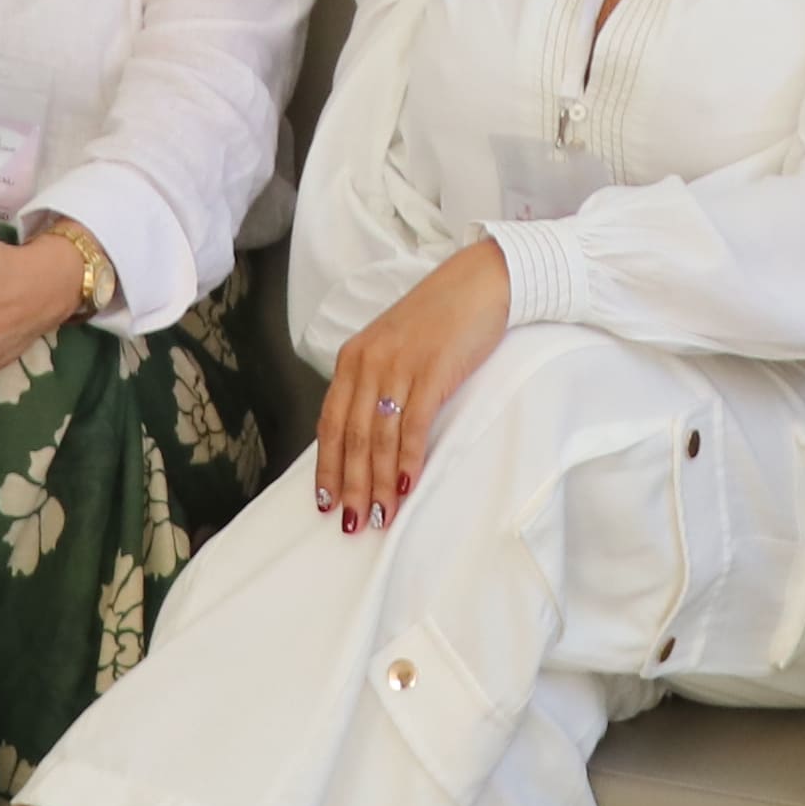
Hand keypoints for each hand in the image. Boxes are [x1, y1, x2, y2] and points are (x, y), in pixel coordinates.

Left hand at [313, 241, 516, 528]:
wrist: (479, 283)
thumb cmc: (440, 319)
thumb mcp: (394, 347)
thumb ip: (375, 383)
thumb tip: (366, 436)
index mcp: (353, 358)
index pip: (330, 422)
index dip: (327, 466)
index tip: (325, 502)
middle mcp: (368, 362)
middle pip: (352, 436)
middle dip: (350, 485)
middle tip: (352, 523)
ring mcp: (399, 366)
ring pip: (380, 436)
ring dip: (379, 482)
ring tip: (380, 516)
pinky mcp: (432, 370)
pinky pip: (413, 425)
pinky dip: (409, 460)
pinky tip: (407, 486)